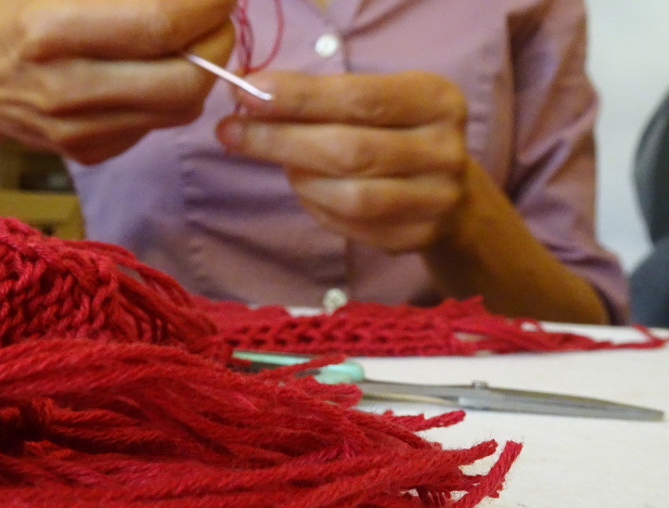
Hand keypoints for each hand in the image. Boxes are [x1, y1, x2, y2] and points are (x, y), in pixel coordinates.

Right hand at [0, 0, 235, 163]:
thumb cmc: (18, 11)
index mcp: (51, 30)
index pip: (160, 24)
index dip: (206, 5)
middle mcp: (65, 88)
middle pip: (184, 80)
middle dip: (219, 43)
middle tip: (217, 17)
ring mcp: (78, 131)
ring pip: (180, 108)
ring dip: (203, 70)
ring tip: (191, 39)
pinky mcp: (89, 153)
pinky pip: (157, 125)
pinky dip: (171, 96)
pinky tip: (151, 71)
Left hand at [215, 70, 470, 252]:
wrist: (450, 193)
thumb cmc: (395, 134)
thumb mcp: (375, 102)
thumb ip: (322, 99)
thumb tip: (252, 97)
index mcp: (436, 101)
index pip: (359, 98)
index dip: (299, 98)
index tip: (247, 94)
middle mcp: (444, 150)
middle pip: (349, 150)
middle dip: (280, 141)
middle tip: (231, 132)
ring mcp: (435, 200)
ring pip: (349, 196)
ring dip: (299, 179)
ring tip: (279, 163)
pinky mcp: (416, 238)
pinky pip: (349, 226)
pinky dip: (316, 206)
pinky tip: (306, 189)